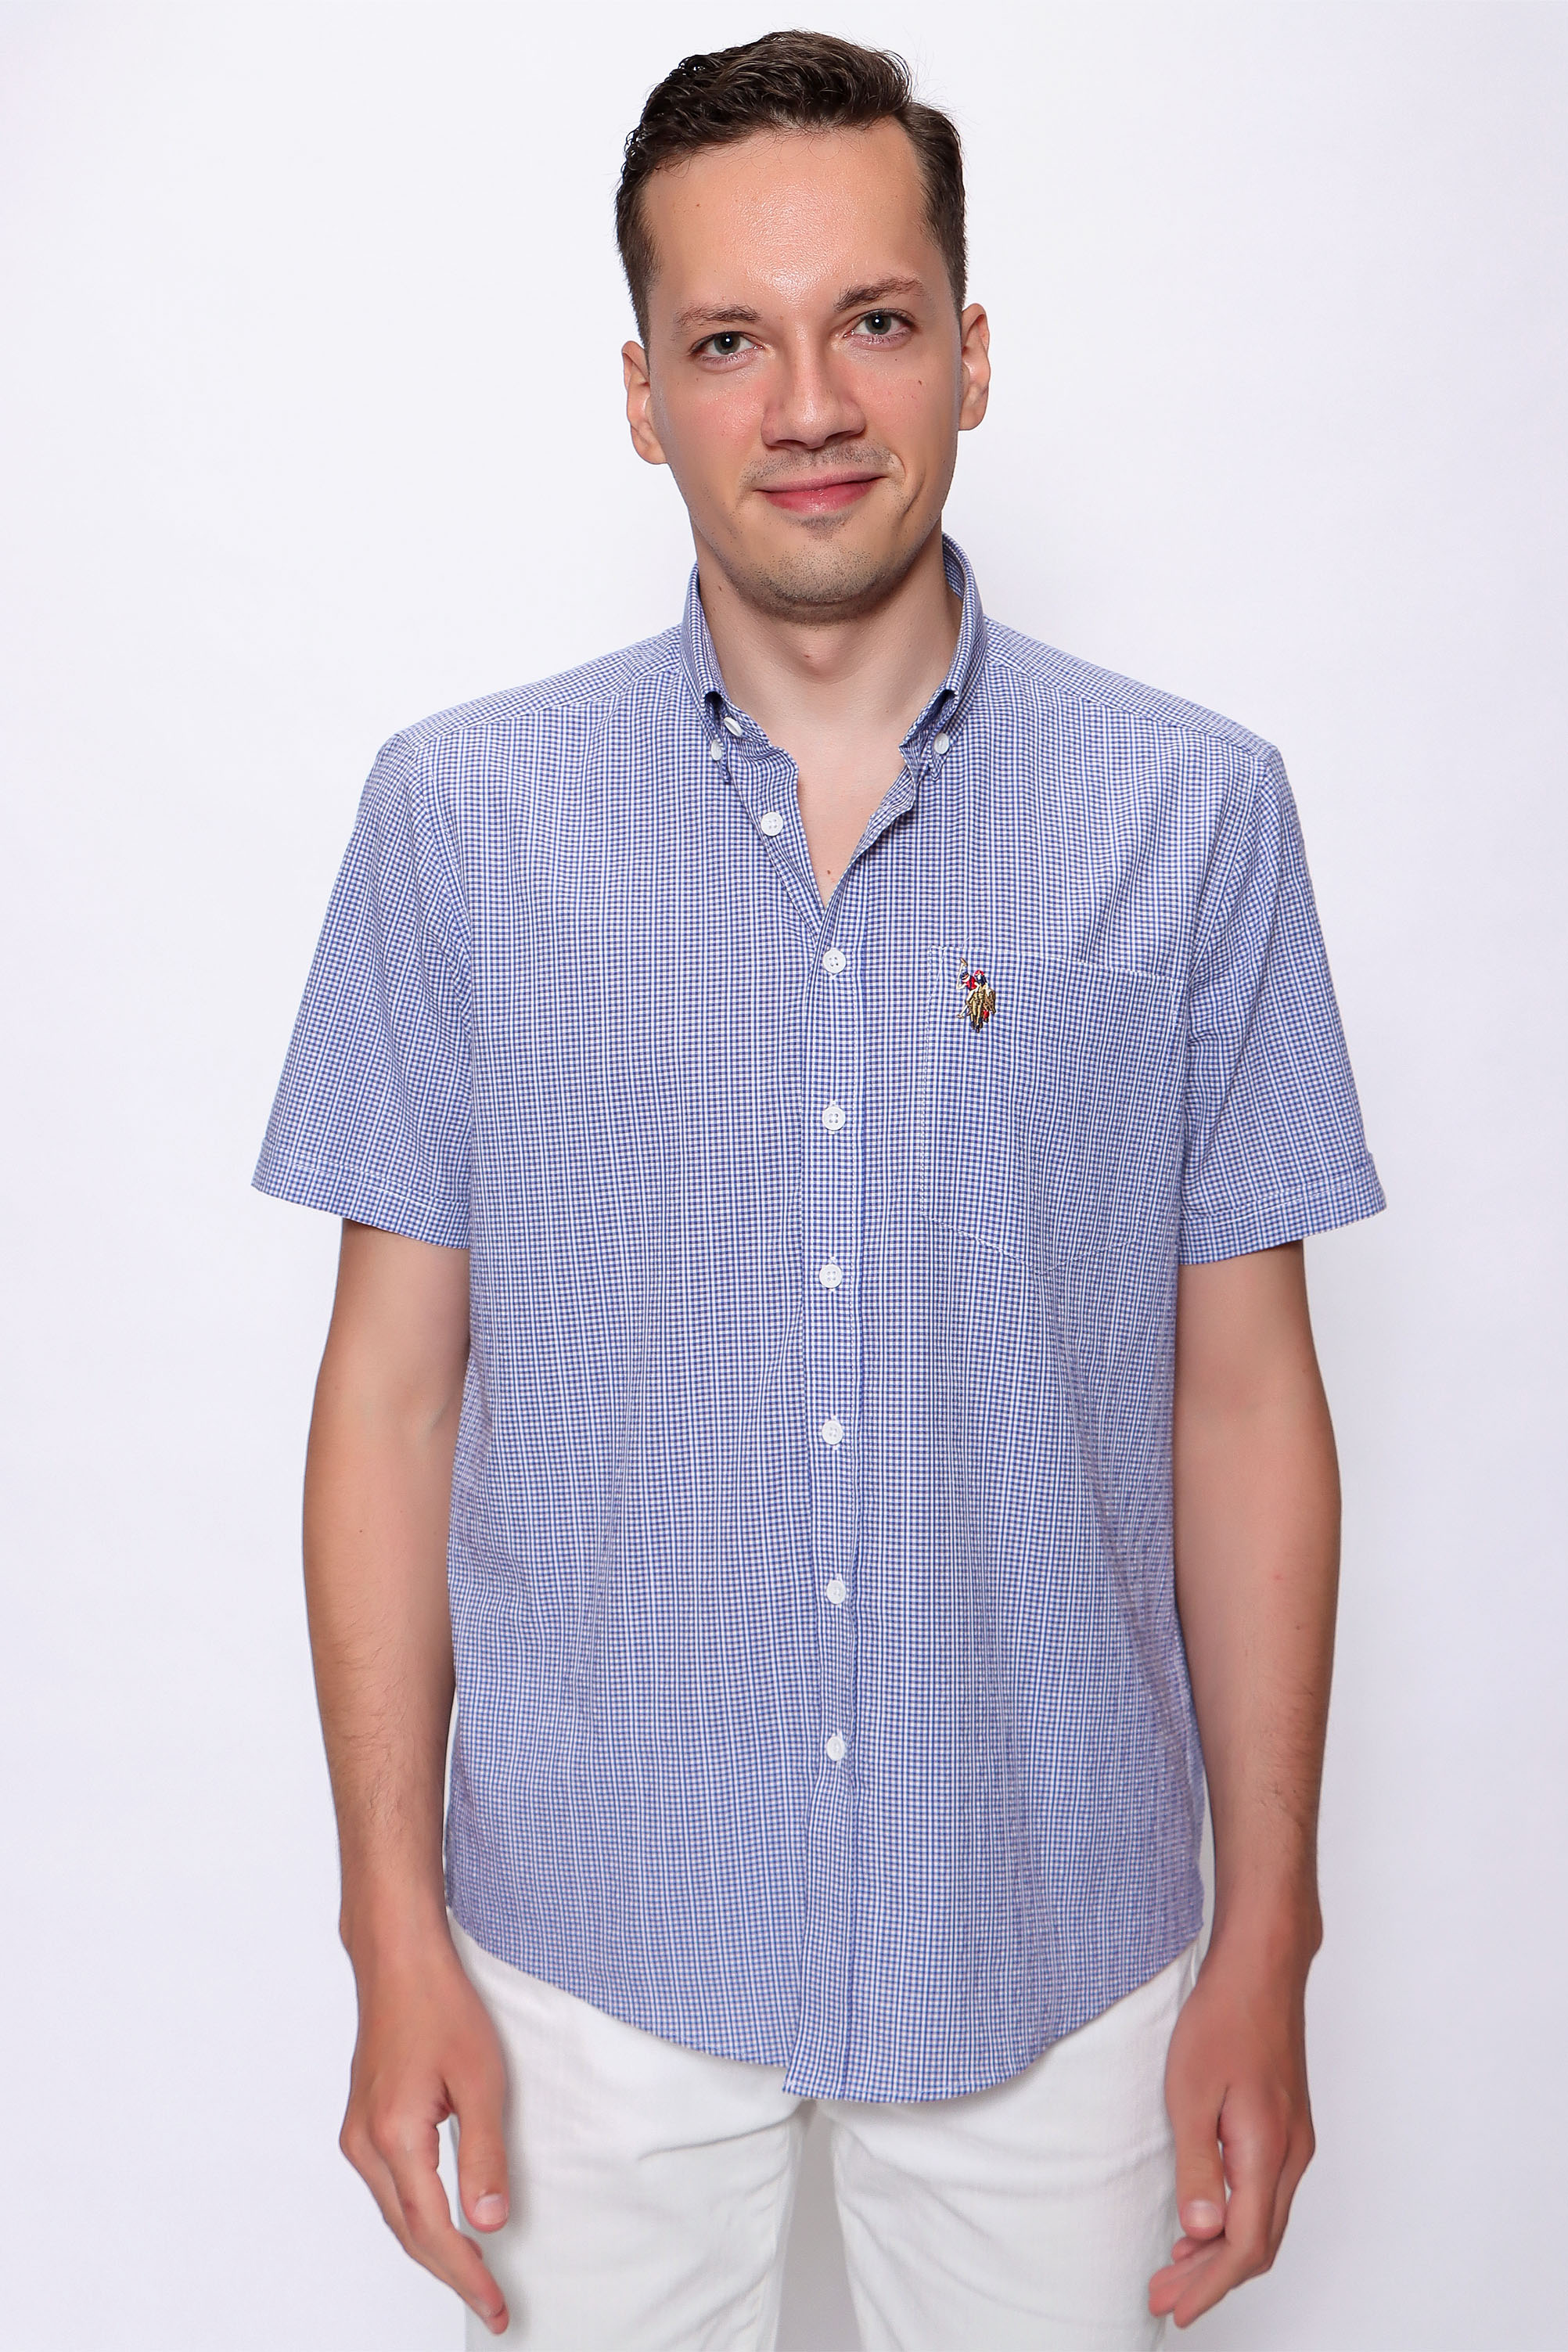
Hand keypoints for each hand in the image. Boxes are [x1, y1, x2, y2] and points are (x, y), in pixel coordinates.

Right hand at [338, 1925, 512, 2336]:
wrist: (399, 1961)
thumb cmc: (442, 2007)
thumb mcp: (481, 2079)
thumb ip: (485, 2155)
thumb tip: (489, 2224)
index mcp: (394, 2137)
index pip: (432, 2229)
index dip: (466, 2275)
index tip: (498, 2306)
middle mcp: (364, 2144)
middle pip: (408, 2232)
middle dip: (451, 2273)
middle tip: (494, 2304)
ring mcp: (357, 2133)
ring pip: (394, 2214)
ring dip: (432, 2248)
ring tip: (475, 2275)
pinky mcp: (361, 2122)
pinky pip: (388, 2189)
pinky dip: (416, 2217)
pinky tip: (442, 2225)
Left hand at [1148, 1930, 1316, 2328]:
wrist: (1261, 1968)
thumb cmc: (1222, 2019)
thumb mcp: (1190, 2092)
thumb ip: (1198, 2166)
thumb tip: (1202, 2231)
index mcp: (1268, 2152)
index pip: (1244, 2247)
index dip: (1209, 2286)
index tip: (1175, 2309)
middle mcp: (1292, 2156)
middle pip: (1259, 2244)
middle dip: (1211, 2279)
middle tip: (1163, 2295)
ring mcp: (1295, 2142)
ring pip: (1265, 2222)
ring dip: (1222, 2252)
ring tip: (1175, 2267)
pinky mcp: (1288, 2127)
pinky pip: (1267, 2195)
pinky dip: (1236, 2221)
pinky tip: (1204, 2220)